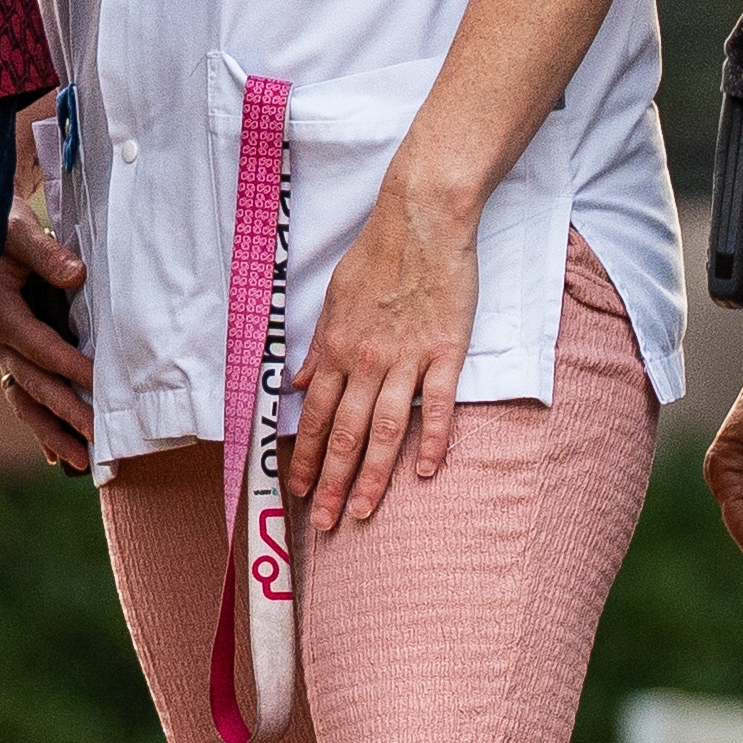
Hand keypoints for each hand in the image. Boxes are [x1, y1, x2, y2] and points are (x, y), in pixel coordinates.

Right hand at [0, 183, 96, 470]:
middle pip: (33, 384)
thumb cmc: (4, 227)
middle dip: (64, 413)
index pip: (38, 345)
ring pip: (27, 399)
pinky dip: (40, 426)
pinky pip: (25, 396)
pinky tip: (56, 455)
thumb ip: (46, 253)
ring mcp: (3, 352)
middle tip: (96, 438)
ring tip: (81, 461)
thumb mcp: (19, 230)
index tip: (97, 382)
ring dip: (52, 432)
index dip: (68, 364)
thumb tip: (77, 276)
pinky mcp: (12, 355)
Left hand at [287, 182, 478, 529]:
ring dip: (373, 476)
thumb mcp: (332, 298)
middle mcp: (366, 360)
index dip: (307, 458)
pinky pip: (437, 405)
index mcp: (336, 347)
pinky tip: (424, 472)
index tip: (300, 491)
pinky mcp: (445, 351)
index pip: (317, 417)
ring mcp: (407, 358)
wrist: (422, 219)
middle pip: (347, 434)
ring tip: (363, 512)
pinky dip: (432, 441)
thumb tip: (298, 386)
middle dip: (333, 482)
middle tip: (325, 523)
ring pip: (386, 430)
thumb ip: (317, 347)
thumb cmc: (377, 255)